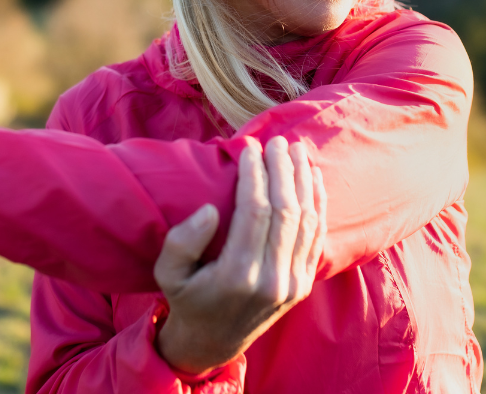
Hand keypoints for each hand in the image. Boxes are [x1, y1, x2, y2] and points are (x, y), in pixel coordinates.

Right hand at [153, 135, 326, 375]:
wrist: (213, 343)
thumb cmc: (187, 299)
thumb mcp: (168, 273)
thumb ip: (183, 241)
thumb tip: (211, 210)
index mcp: (238, 274)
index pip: (254, 210)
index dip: (254, 174)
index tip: (248, 146)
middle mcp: (272, 278)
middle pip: (285, 210)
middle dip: (281, 169)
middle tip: (275, 141)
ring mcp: (293, 283)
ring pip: (307, 220)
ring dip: (303, 180)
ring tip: (295, 150)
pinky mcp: (304, 283)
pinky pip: (317, 236)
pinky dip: (318, 203)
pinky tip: (312, 177)